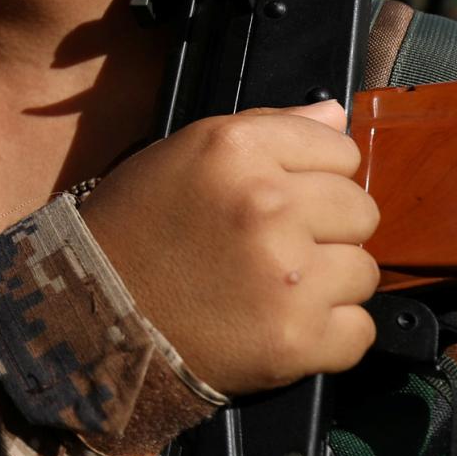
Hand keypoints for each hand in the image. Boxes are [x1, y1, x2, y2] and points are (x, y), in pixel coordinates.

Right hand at [81, 101, 378, 396]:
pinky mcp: (296, 339)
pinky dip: (327, 336)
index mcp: (235, 149)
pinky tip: (280, 326)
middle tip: (277, 248)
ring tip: (273, 289)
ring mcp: (285, 276)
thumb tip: (337, 116)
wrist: (93, 315)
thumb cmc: (135, 231)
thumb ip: (265, 128)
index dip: (313, 176)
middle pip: (361, 210)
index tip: (281, 198)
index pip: (340, 150)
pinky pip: (358, 332)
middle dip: (327, 230)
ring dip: (328, 284)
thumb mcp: (181, 155)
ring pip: (364, 271)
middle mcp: (265, 205)